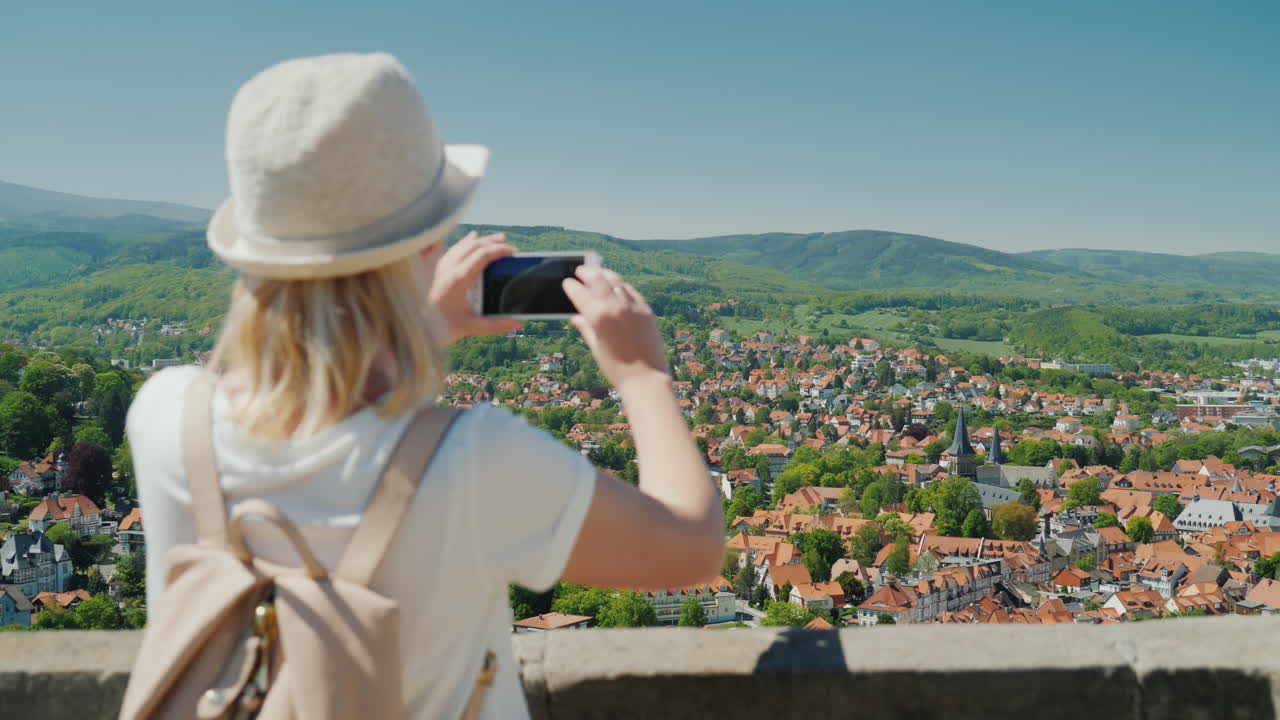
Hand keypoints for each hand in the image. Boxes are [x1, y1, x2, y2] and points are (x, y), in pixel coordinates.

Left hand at [428, 232, 521, 343]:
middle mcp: (447, 268)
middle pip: (474, 245)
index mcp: (458, 278)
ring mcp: (439, 266)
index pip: (483, 254)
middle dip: (493, 242)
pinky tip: (470, 238)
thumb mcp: (470, 327)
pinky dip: (465, 242)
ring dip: (480, 240)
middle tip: (508, 243)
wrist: (412, 327)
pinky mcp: (434, 269)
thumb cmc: (437, 328)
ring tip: (495, 238)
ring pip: (462, 244)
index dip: (500, 250)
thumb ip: (495, 325)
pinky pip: (452, 248)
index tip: (513, 252)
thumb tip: (518, 324)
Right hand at [561, 266, 669, 391]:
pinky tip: (616, 285)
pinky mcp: (646, 310)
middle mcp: (615, 307)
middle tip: (580, 270)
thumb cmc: (617, 368)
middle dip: (587, 273)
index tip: (567, 282)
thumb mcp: (596, 347)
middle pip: (598, 279)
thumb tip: (575, 318)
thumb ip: (585, 328)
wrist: (646, 378)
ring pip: (616, 281)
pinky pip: (630, 290)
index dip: (571, 286)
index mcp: (598, 317)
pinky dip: (620, 285)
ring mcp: (632, 306)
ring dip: (604, 274)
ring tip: (597, 273)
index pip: (580, 293)